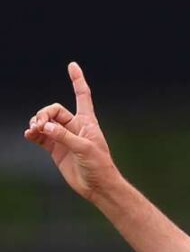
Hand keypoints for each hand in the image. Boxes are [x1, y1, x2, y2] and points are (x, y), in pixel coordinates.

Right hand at [24, 63, 119, 201]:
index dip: (77, 80)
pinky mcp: (55, 149)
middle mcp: (75, 127)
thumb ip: (64, 136)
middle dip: (44, 114)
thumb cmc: (99, 166)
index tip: (72, 65)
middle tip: (40, 125)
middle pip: (54, 110)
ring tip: (34, 130)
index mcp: (88, 122)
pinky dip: (33, 133)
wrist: (97, 186)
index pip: (82, 96)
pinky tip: (29, 134)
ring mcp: (64, 137)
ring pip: (45, 122)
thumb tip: (44, 127)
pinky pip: (40, 135)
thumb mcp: (84, 149)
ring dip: (36, 123)